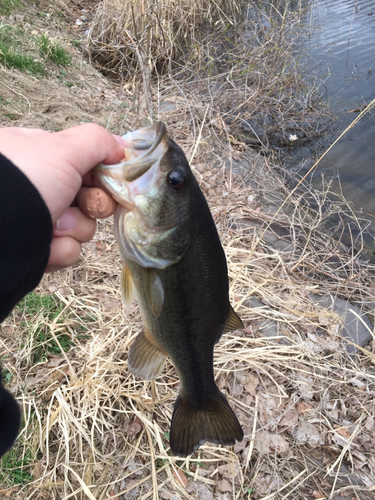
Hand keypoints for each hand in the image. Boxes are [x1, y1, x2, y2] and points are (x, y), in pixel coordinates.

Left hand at [0, 124, 124, 271]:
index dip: (101, 173)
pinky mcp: (37, 248)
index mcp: (35, 156)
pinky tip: (46, 244)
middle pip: (87, 196)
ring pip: (81, 226)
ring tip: (54, 226)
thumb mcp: (63, 148)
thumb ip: (98, 141)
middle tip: (85, 204)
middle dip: (91, 204)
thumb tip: (123, 147)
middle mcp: (36, 187)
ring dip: (74, 227)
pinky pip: (68, 250)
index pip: (82, 162)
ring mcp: (36, 218)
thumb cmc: (25, 181)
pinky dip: (61, 248)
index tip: (111, 180)